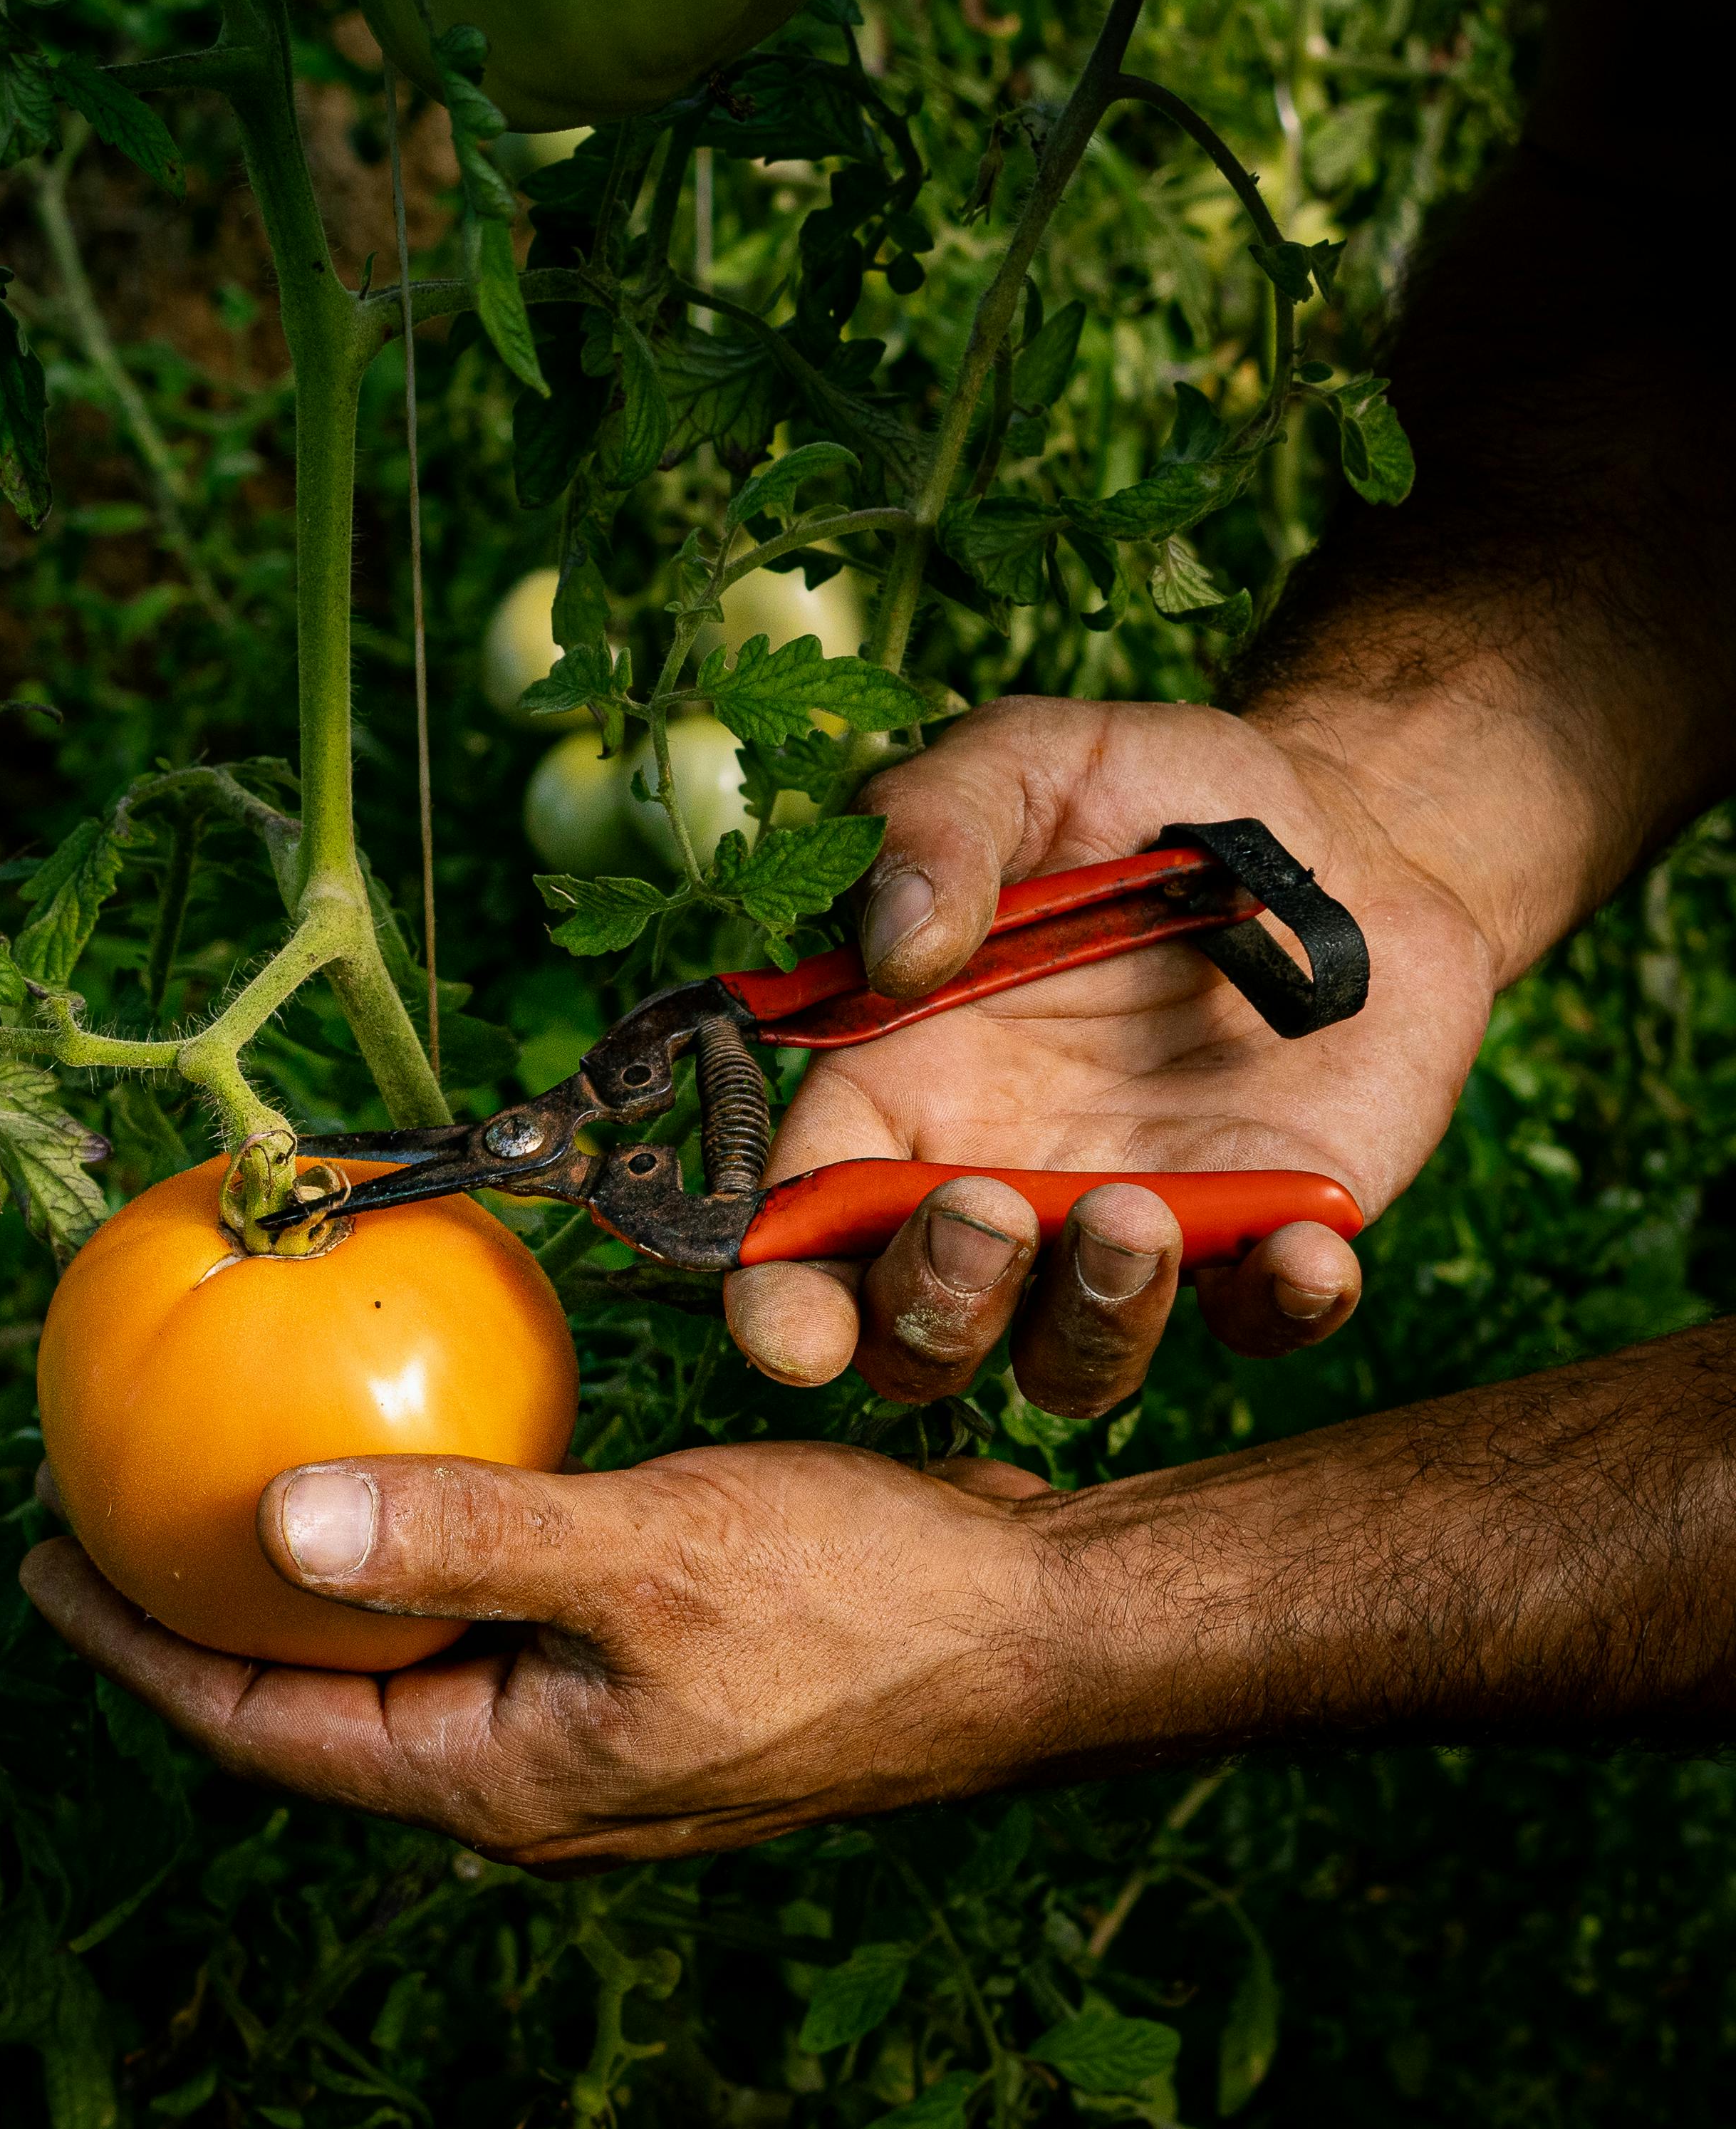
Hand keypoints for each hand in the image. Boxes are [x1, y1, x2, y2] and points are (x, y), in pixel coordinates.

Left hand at [21, 1440, 1061, 1869]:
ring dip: (322, 1582)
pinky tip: (433, 1469)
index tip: (44, 1559)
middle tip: (120, 1512)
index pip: (263, 1725)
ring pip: (405, 1664)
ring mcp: (588, 1731)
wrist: (1025, 1636)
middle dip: (206, 1616)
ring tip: (249, 1488)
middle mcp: (529, 1775)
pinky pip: (491, 1618)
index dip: (140, 1644)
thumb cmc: (855, 1601)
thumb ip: (462, 1537)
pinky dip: (431, 1549)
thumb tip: (276, 1522)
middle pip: (316, 1705)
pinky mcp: (643, 1675)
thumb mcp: (644, 1554)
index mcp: (502, 1778)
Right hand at [727, 694, 1500, 1409]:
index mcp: (900, 1090)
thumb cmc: (1153, 795)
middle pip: (918, 1335)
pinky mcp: (1264, 1237)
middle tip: (992, 1211)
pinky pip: (1257, 1325)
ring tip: (1140, 1214)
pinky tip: (1307, 1247)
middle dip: (934, 1310)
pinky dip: (1278, 1309)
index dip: (779, 1303)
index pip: (803, 1231)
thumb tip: (895, 953)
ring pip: (1071, 1366)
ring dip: (1092, 1324)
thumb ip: (934, 825)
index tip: (792, 1330)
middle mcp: (997, 1185)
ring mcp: (1129, 1226)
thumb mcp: (1028, 762)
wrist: (1349, 827)